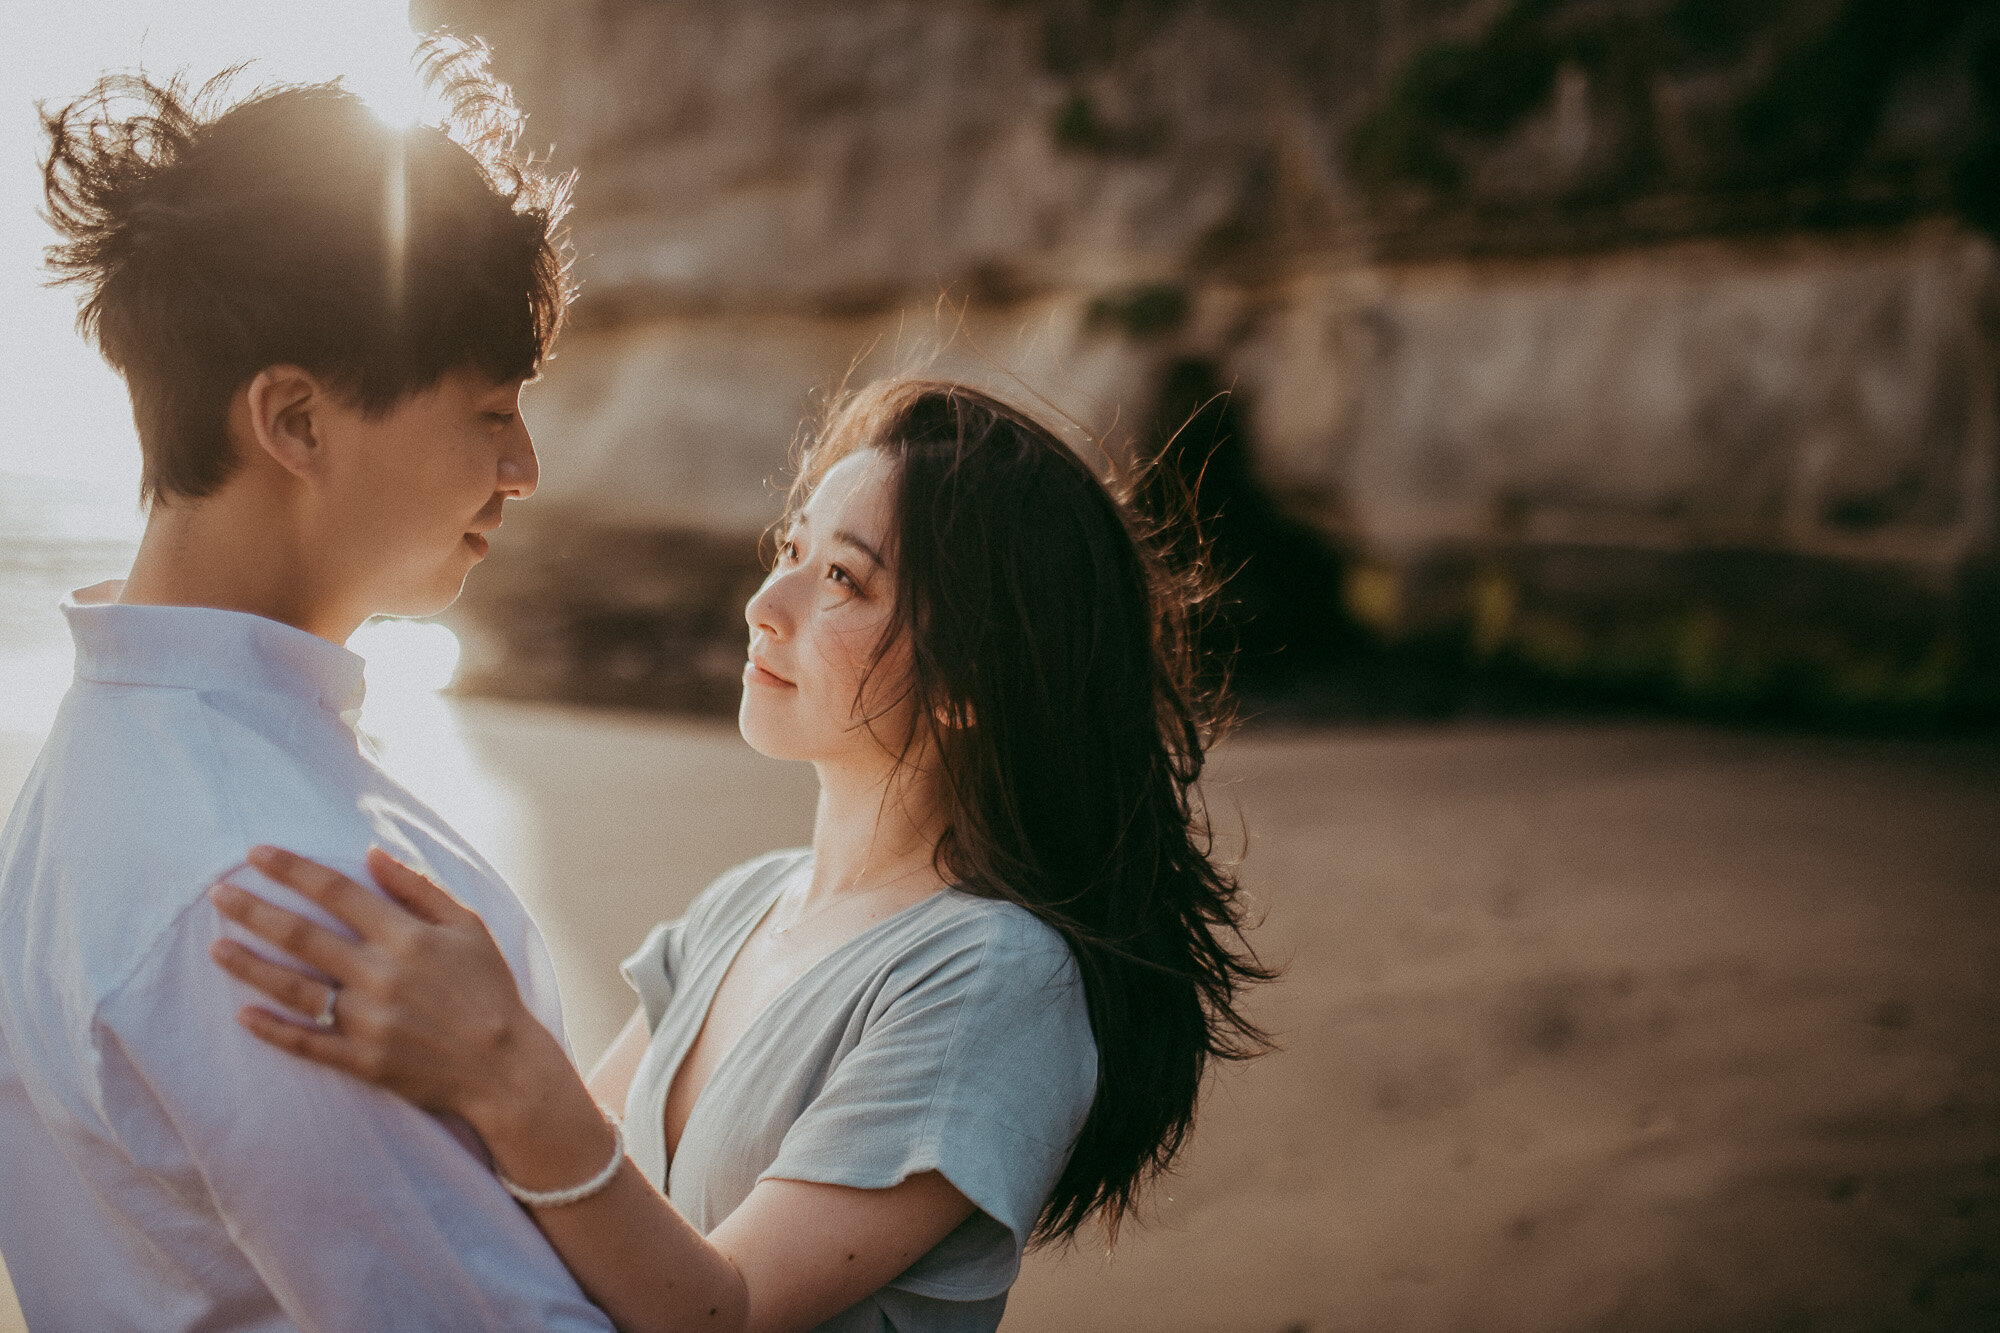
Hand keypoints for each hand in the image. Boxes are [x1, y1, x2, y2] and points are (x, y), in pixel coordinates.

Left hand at [208, 845, 563, 1137]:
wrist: (506, 1067)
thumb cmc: (490, 989)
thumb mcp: (469, 927)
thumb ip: (419, 889)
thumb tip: (371, 854)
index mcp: (406, 937)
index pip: (335, 892)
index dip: (292, 870)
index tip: (254, 853)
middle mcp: (381, 975)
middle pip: (301, 935)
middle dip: (254, 910)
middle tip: (216, 893)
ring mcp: (368, 1021)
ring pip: (294, 988)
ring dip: (250, 966)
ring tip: (216, 947)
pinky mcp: (363, 1061)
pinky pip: (307, 1043)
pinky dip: (272, 1030)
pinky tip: (242, 1015)